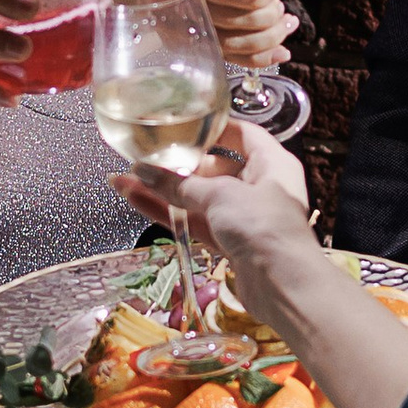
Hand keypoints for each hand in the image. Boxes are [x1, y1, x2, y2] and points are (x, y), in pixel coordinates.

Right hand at [108, 121, 319, 326]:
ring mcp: (244, 217)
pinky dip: (169, 212)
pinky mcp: (229, 242)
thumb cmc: (263, 226)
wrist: (282, 285)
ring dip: (165, 190)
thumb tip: (142, 170)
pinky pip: (195, 221)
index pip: (241, 134)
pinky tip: (136, 199)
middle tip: (145, 155)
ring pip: (199, 198)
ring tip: (125, 178)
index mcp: (272, 163)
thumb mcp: (220, 196)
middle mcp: (261, 187)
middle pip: (215, 168)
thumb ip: (179, 183)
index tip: (180, 123)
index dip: (212, 127)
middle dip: (178, 164)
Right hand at [189, 0, 293, 69]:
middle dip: (266, 11)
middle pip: (230, 17)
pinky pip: (234, 58)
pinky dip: (263, 57)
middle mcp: (183, 3)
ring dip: (271, 33)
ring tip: (286, 19)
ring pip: (236, 42)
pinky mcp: (199, 48)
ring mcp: (189, 30)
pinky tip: (283, 51)